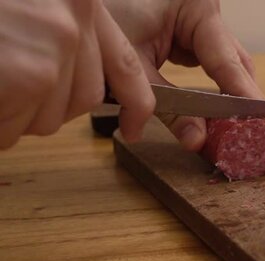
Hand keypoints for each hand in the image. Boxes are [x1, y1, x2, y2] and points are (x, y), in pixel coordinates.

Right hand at [0, 0, 154, 148]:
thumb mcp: (26, 9)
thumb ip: (57, 35)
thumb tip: (77, 88)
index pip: (123, 61)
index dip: (136, 101)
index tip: (136, 127)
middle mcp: (73, 19)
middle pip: (85, 97)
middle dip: (47, 106)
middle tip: (6, 87)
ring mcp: (55, 47)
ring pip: (51, 118)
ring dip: (14, 117)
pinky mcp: (30, 75)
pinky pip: (17, 128)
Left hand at [105, 0, 262, 151]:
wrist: (71, 5)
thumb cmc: (99, 22)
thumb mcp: (135, 69)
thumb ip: (170, 107)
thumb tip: (198, 141)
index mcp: (196, 7)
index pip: (227, 60)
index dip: (243, 95)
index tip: (262, 120)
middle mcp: (204, 10)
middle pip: (235, 62)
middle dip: (239, 99)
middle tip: (250, 132)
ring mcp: (198, 20)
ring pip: (226, 64)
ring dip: (227, 96)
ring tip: (236, 130)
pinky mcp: (188, 32)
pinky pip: (209, 63)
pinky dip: (212, 88)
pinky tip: (215, 114)